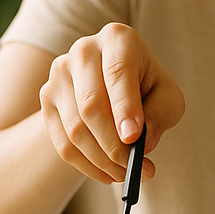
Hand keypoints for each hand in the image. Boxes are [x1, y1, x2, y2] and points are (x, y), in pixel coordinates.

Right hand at [39, 22, 184, 185]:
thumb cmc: (146, 90)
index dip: (124, 108)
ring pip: (76, 130)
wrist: (112, 89)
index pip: (117, 73)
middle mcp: (83, 51)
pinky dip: (88, 167)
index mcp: (117, 39)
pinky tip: (108, 175)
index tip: (134, 139)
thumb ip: (160, 115)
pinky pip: (64, 145)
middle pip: (91, 105)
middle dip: (114, 145)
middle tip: (134, 167)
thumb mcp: (167, 98)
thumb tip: (140, 141)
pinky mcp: (47, 100)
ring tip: (126, 174)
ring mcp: (59, 75)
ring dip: (103, 161)